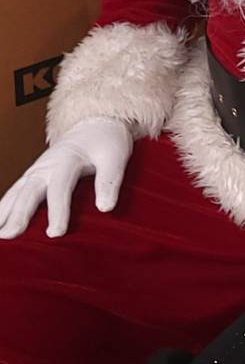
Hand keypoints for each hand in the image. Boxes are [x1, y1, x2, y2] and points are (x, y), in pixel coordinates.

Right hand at [0, 117, 133, 238]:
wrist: (94, 127)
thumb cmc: (106, 143)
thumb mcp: (115, 157)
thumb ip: (110, 181)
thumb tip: (105, 208)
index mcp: (67, 159)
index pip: (60, 187)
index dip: (58, 211)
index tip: (55, 233)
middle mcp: (46, 165)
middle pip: (30, 191)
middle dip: (19, 214)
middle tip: (10, 236)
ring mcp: (36, 170)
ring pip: (16, 192)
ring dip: (4, 212)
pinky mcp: (32, 176)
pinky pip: (14, 193)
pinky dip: (3, 208)